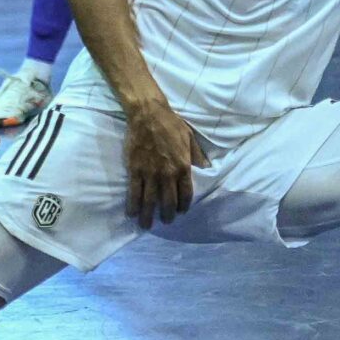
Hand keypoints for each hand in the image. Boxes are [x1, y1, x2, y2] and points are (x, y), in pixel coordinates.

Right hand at [122, 100, 209, 229]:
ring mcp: (150, 173)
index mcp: (183, 166)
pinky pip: (134, 191)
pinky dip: (133, 204)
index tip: (181, 211)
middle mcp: (167, 174)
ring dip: (148, 215)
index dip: (184, 205)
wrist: (148, 114)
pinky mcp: (135, 170)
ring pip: (149, 200)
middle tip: (166, 222)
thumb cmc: (171, 124)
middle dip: (167, 215)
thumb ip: (198, 157)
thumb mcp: (190, 138)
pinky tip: (131, 213)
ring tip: (146, 225)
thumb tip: (208, 170)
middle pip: (168, 201)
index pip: (185, 193)